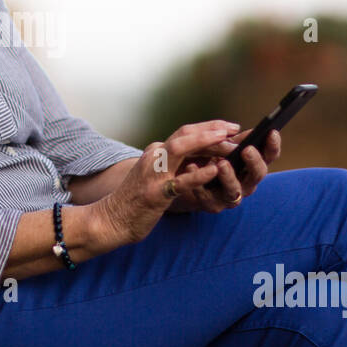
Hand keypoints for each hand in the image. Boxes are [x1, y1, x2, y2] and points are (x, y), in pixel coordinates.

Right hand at [90, 120, 242, 247]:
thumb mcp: (156, 176)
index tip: (229, 126)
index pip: (185, 132)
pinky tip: (215, 170)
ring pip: (180, 149)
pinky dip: (199, 174)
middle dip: (211, 129)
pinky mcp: (156, 194)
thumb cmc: (137, 200)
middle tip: (234, 130)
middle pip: (184, 134)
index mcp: (156, 152)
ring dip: (206, 142)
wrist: (112, 220)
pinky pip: (180, 181)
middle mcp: (154, 157)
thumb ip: (174, 165)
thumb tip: (203, 158)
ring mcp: (153, 174)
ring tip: (228, 142)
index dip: (209, 127)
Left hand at [167, 126, 281, 213]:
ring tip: (222, 163)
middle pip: (257, 175)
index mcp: (252, 167)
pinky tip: (192, 167)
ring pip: (234, 190)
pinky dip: (200, 183)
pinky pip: (207, 196)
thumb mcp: (224, 148)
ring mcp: (230, 197)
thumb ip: (234, 140)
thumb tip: (240, 128)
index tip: (272, 132)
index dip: (273, 146)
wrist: (190, 184)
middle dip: (254, 162)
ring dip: (229, 176)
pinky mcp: (212, 205)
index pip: (269, 156)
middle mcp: (246, 184)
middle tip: (247, 149)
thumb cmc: (211, 162)